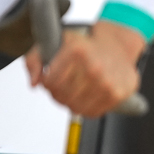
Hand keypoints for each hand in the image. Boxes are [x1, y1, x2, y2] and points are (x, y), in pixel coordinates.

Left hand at [26, 20, 145, 115]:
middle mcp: (94, 67)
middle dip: (57, 92)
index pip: (50, 82)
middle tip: (63, 83)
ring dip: (70, 101)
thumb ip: (34, 60)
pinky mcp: (118, 94)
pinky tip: (87, 94)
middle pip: (61, 96)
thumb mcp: (55, 41)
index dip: (46, 81)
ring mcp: (107, 82)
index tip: (52, 76)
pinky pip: (91, 112)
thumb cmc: (87, 42)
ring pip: (75, 107)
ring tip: (75, 89)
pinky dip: (85, 107)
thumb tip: (34, 83)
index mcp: (77, 51)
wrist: (119, 44)